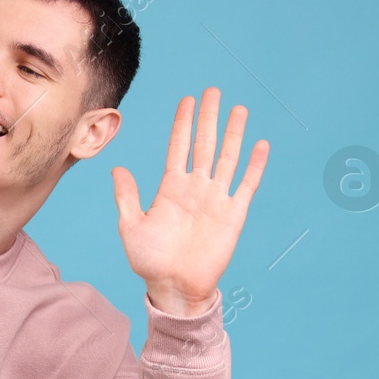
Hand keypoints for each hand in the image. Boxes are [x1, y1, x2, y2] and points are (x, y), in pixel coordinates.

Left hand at [110, 87, 268, 316]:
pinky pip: (247, 185)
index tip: (187, 100)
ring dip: (233, 133)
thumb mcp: (131, 226)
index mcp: (171, 188)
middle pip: (204, 144)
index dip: (183, 123)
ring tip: (238, 109)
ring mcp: (216, 199)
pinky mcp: (233, 214)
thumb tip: (117, 168)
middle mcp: (195, 188)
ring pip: (227, 157)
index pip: (178, 147)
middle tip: (213, 91)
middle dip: (208, 118)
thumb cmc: (150, 261)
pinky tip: (261, 144)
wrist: (174, 287)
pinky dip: (255, 165)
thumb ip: (127, 197)